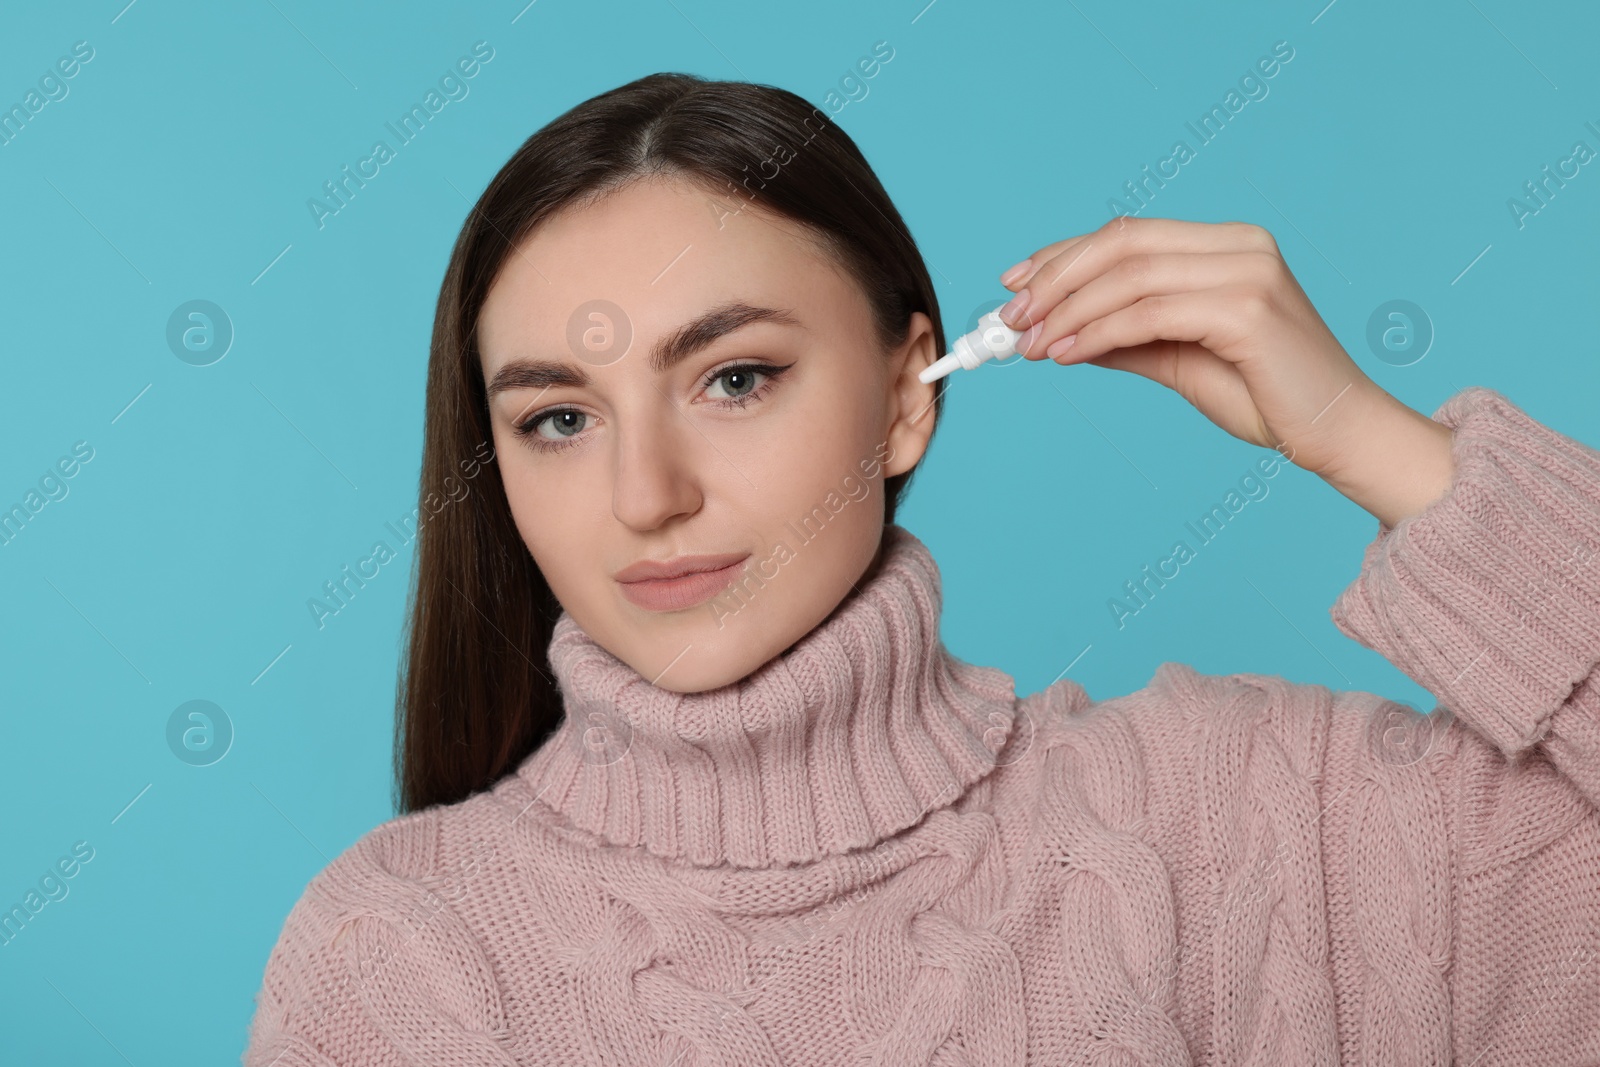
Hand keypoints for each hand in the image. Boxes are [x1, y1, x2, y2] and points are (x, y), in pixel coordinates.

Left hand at [996, 215, 1455, 527]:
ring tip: (1028, 346)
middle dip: (1055, 279)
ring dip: (1067, 312)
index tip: (1012, 284)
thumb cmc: (1267, 398)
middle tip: (1009, 319)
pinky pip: (1149, 313)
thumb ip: (1126, 337)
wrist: (1337, 434)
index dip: (1063, 255)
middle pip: (1122, 243)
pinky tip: (1065, 356)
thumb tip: (1058, 331)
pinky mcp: (1247, 310)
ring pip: (1129, 276)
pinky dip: (1097, 332)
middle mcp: (1239, 245)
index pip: (1128, 234)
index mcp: (1226, 245)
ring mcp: (1246, 272)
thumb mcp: (1179, 358)